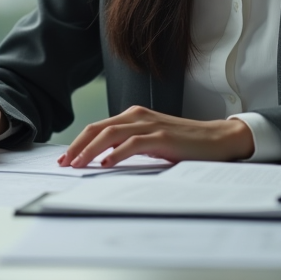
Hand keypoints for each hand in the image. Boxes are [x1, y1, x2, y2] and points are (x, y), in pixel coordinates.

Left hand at [58, 106, 254, 167]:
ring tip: (78, 164)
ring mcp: (149, 125)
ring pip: (110, 134)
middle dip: (77, 146)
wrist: (216, 139)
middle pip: (98, 128)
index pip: (98, 127)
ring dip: (90, 150)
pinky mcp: (162, 137)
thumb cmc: (183, 143)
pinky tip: (105, 164)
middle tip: (64, 163)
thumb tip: (102, 158)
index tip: (66, 158)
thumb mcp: (151, 142)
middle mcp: (138, 116)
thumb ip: (129, 145)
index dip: (78, 142)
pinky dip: (116, 154)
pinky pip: (132, 143)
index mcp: (133, 116)